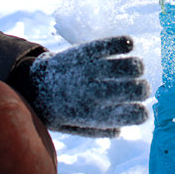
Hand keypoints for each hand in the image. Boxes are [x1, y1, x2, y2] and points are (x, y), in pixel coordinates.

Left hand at [29, 36, 149, 137]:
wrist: (30, 85)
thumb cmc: (56, 108)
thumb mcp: (75, 127)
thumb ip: (99, 130)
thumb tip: (122, 129)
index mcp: (93, 114)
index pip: (130, 115)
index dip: (142, 113)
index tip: (140, 110)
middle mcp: (93, 92)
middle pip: (136, 89)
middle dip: (144, 89)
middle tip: (141, 87)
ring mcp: (89, 70)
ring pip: (130, 66)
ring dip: (138, 66)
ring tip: (135, 67)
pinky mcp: (85, 51)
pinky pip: (114, 44)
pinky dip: (126, 43)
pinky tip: (126, 46)